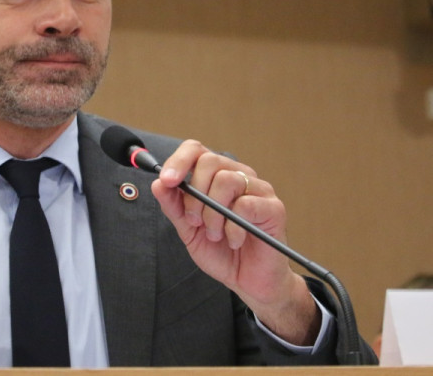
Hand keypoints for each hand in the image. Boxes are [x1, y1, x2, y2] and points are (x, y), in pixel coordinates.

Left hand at [151, 140, 320, 344]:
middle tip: (194, 221)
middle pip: (210, 161)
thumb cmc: (222, 253)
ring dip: (213, 214)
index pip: (197, 150)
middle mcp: (239, 177)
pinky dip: (233, 228)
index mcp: (217, 177)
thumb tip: (158, 183)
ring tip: (215, 235)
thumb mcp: (189, 231)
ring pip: (226, 180)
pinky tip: (235, 240)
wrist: (248, 282)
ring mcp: (259, 190)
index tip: (167, 181)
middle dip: (194, 195)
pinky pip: (246, 205)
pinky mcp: (274, 208)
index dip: (178, 161)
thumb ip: (174, 207)